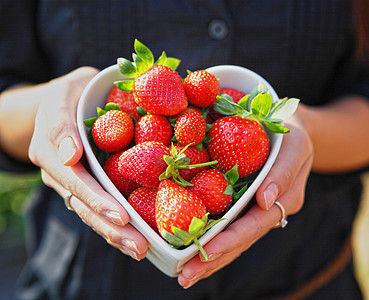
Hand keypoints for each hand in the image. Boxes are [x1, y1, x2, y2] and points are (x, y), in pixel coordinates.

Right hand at [28, 67, 147, 259]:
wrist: (64, 101)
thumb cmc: (71, 93)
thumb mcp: (65, 92)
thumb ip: (61, 123)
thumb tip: (70, 156)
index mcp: (50, 149)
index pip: (75, 179)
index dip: (97, 199)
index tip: (121, 215)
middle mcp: (58, 172)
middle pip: (83, 204)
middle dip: (111, 226)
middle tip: (138, 245)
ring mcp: (70, 182)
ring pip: (90, 213)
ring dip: (115, 233)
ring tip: (140, 250)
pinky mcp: (84, 186)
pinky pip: (98, 208)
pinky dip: (115, 225)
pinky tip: (135, 239)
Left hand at [178, 111, 313, 287]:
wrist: (287, 128)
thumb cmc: (290, 134)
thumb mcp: (295, 146)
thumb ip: (283, 172)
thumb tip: (265, 201)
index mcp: (284, 200)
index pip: (254, 225)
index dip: (230, 240)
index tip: (205, 253)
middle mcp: (268, 210)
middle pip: (240, 240)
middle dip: (213, 259)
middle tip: (185, 276)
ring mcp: (254, 210)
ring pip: (233, 239)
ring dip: (209, 258)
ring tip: (183, 274)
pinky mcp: (242, 204)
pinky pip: (226, 225)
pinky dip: (210, 240)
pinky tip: (191, 251)